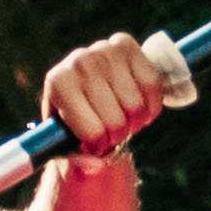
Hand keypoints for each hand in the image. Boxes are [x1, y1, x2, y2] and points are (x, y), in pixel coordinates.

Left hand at [40, 32, 187, 157]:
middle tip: (111, 131)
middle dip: (118, 135)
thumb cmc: (73, 123)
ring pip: (136, 106)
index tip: (94, 145)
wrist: (84, 92)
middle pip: (117, 121)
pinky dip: (151, 105)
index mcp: (58, 84)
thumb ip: (79, 161)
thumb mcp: (68, 145)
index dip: (99, 147)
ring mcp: (103, 49)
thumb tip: (96, 167)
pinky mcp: (126, 44)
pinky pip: (153, 85)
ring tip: (123, 117)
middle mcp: (78, 61)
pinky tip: (140, 106)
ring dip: (136, 121)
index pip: (93, 132)